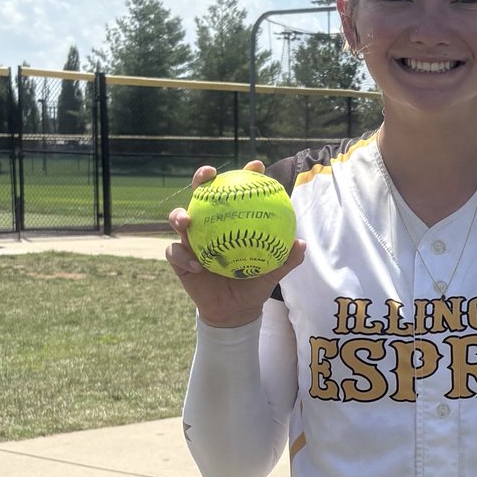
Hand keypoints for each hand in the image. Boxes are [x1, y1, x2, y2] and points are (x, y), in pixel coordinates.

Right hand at [165, 160, 305, 326]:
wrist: (235, 310)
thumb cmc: (253, 284)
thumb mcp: (272, 272)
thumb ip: (285, 259)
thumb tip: (301, 244)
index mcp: (231, 221)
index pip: (237, 192)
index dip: (246, 174)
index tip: (256, 165)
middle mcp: (208, 225)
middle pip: (200, 194)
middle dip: (201, 178)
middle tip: (208, 174)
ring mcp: (191, 240)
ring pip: (177, 218)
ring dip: (179, 216)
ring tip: (187, 221)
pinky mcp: (179, 259)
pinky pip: (175, 252)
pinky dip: (183, 257)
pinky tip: (196, 264)